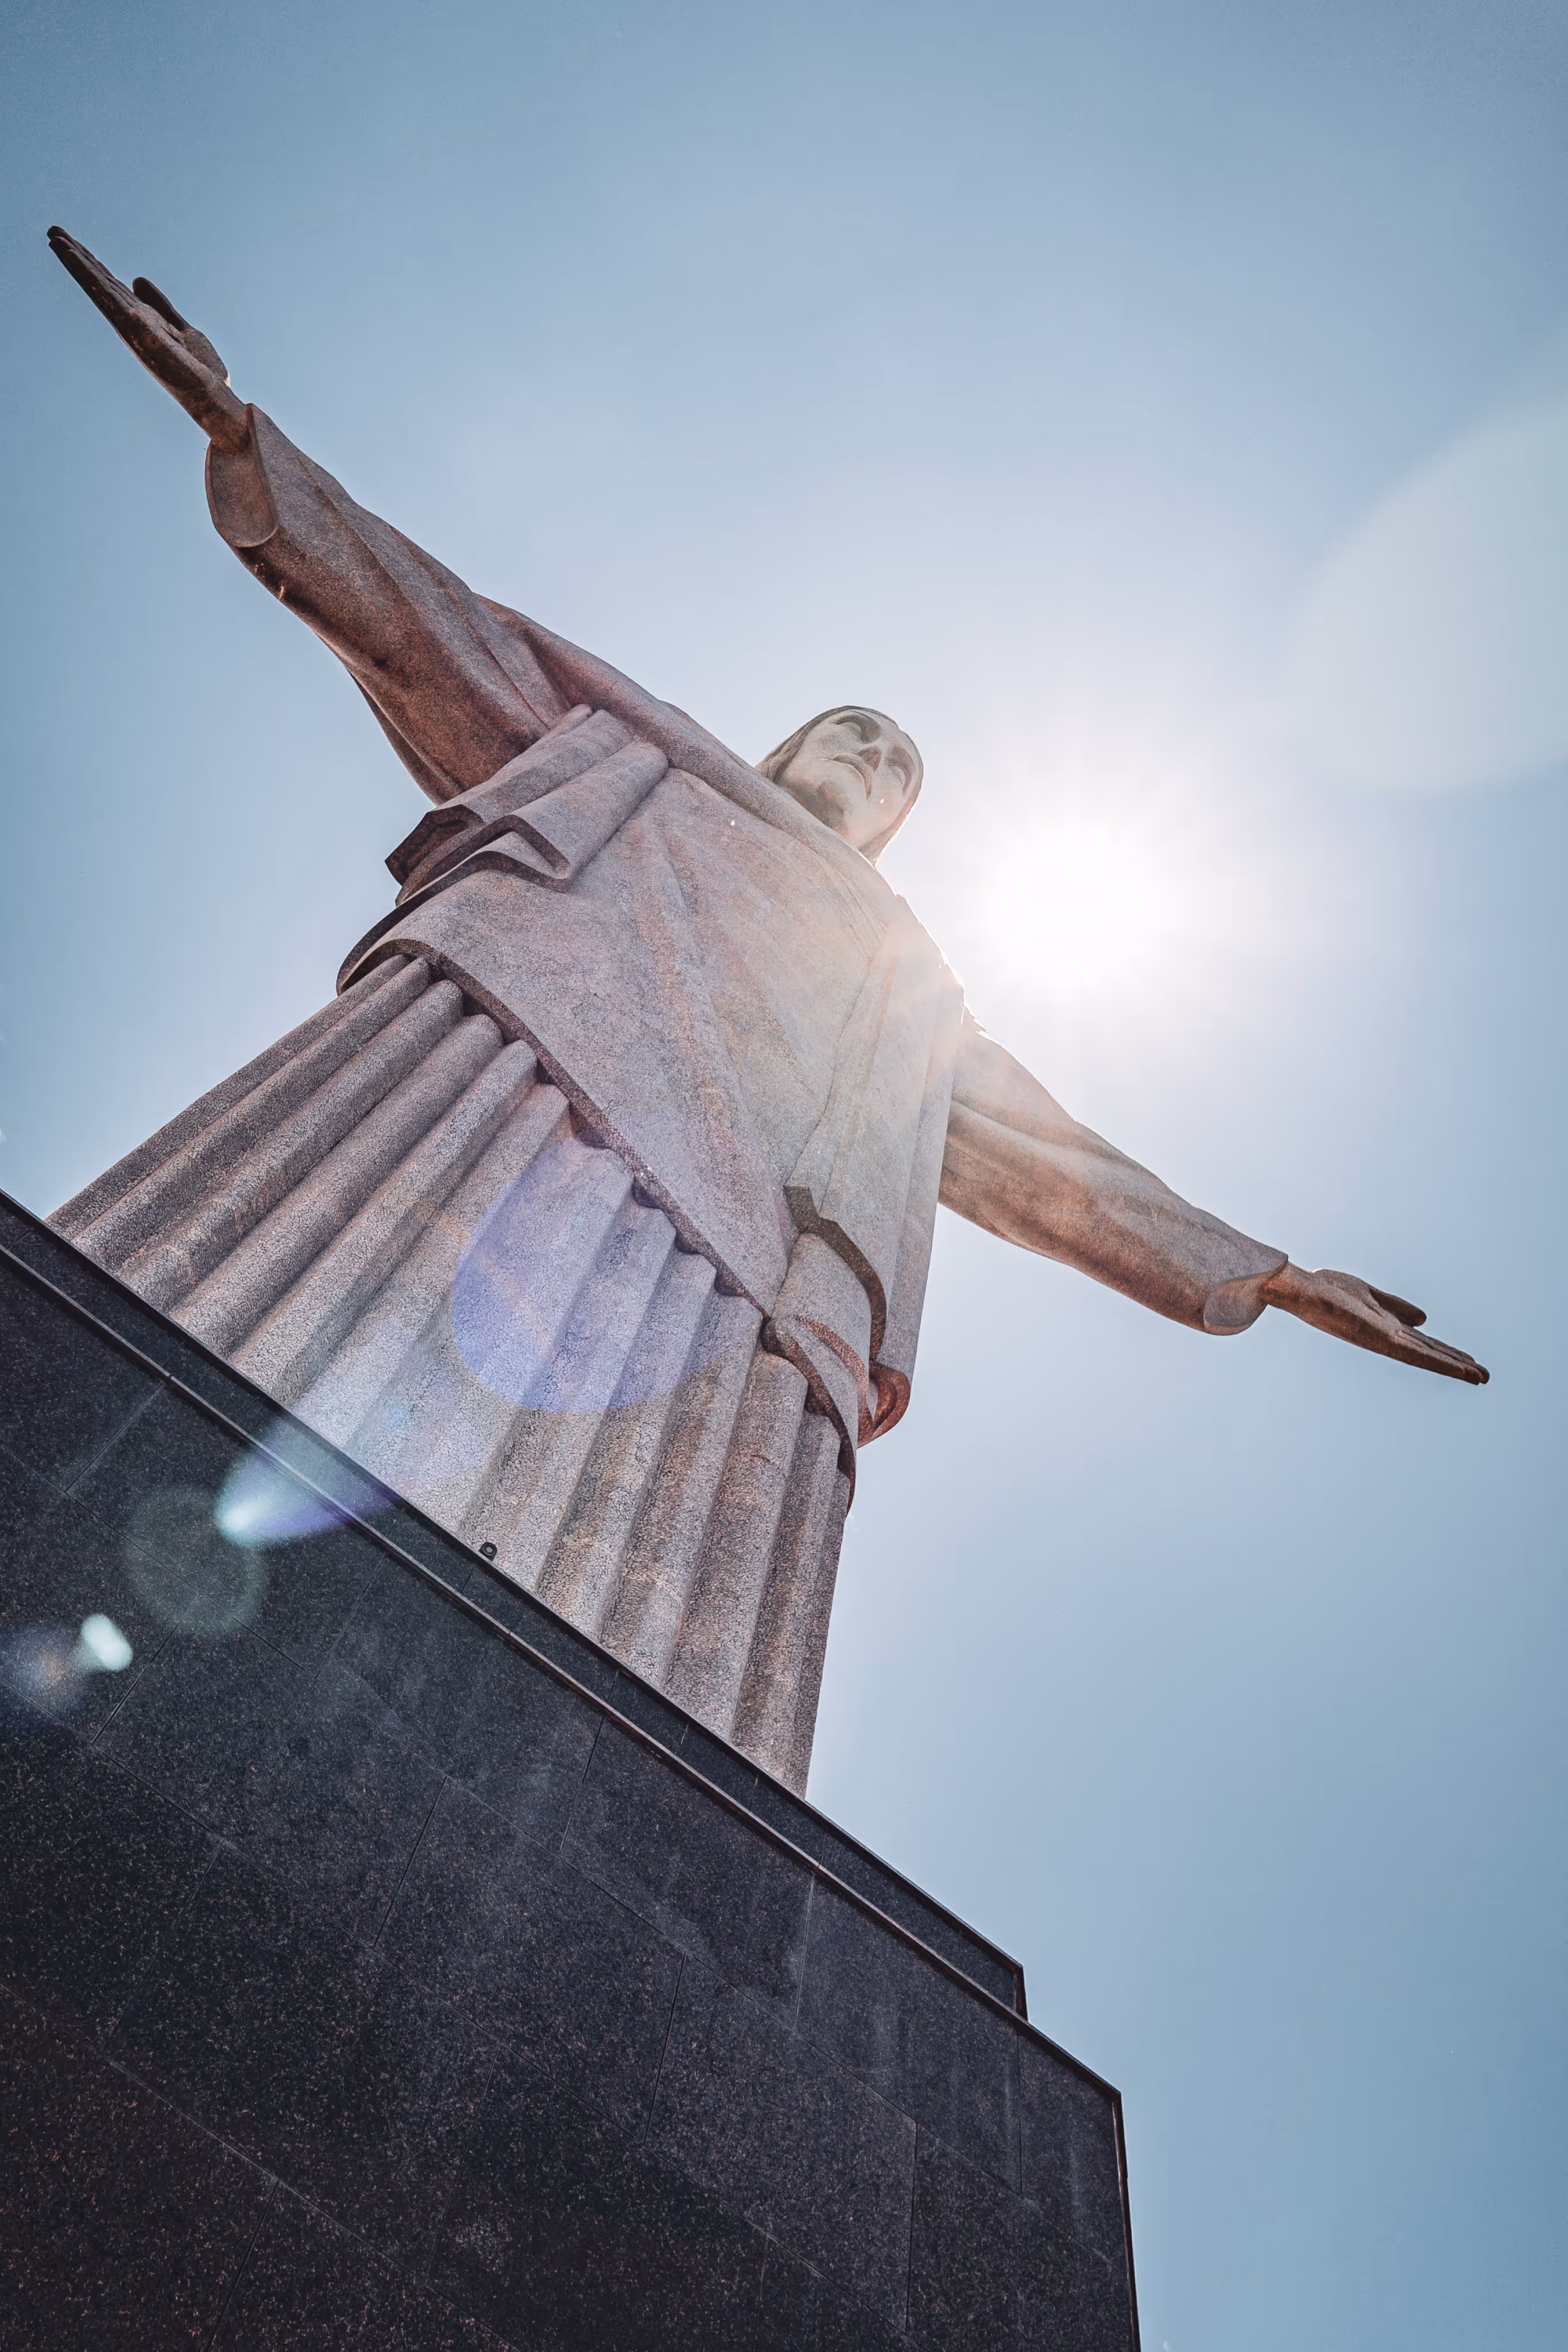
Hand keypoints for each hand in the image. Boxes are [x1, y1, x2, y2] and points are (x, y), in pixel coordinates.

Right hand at [48, 227, 248, 451]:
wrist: (213, 395)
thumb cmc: (200, 369)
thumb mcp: (182, 327)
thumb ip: (161, 305)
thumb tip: (137, 279)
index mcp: (141, 317)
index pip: (112, 285)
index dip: (94, 264)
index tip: (73, 243)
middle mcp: (130, 320)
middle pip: (100, 282)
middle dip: (77, 257)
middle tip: (52, 230)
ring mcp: (130, 324)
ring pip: (98, 286)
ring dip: (76, 262)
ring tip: (54, 237)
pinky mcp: (135, 326)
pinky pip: (108, 296)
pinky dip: (91, 277)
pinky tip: (76, 259)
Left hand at [1262, 1261, 1487, 1384]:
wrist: (1301, 1289)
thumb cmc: (1327, 1290)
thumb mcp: (1370, 1295)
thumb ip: (1396, 1306)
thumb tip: (1424, 1320)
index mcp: (1386, 1329)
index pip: (1422, 1344)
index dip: (1447, 1352)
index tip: (1471, 1361)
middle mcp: (1387, 1339)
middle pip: (1428, 1353)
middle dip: (1456, 1364)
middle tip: (1485, 1377)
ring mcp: (1384, 1340)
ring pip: (1425, 1356)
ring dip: (1454, 1366)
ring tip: (1480, 1377)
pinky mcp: (1378, 1337)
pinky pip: (1411, 1351)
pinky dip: (1436, 1359)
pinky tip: (1452, 1364)